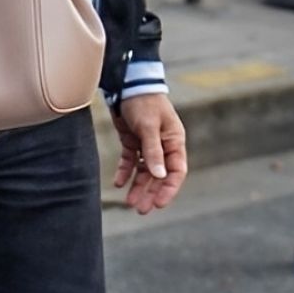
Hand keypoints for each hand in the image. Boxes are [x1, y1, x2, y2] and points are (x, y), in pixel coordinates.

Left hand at [111, 94, 187, 214]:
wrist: (127, 83)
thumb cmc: (144, 101)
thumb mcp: (149, 126)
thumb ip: (153, 151)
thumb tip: (159, 176)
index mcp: (174, 141)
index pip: (176, 171)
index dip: (169, 189)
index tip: (159, 204)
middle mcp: (163, 145)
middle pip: (159, 175)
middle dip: (151, 193)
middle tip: (141, 209)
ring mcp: (148, 144)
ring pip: (144, 171)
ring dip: (138, 186)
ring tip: (129, 203)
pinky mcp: (133, 140)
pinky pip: (130, 161)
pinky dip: (124, 172)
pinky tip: (117, 183)